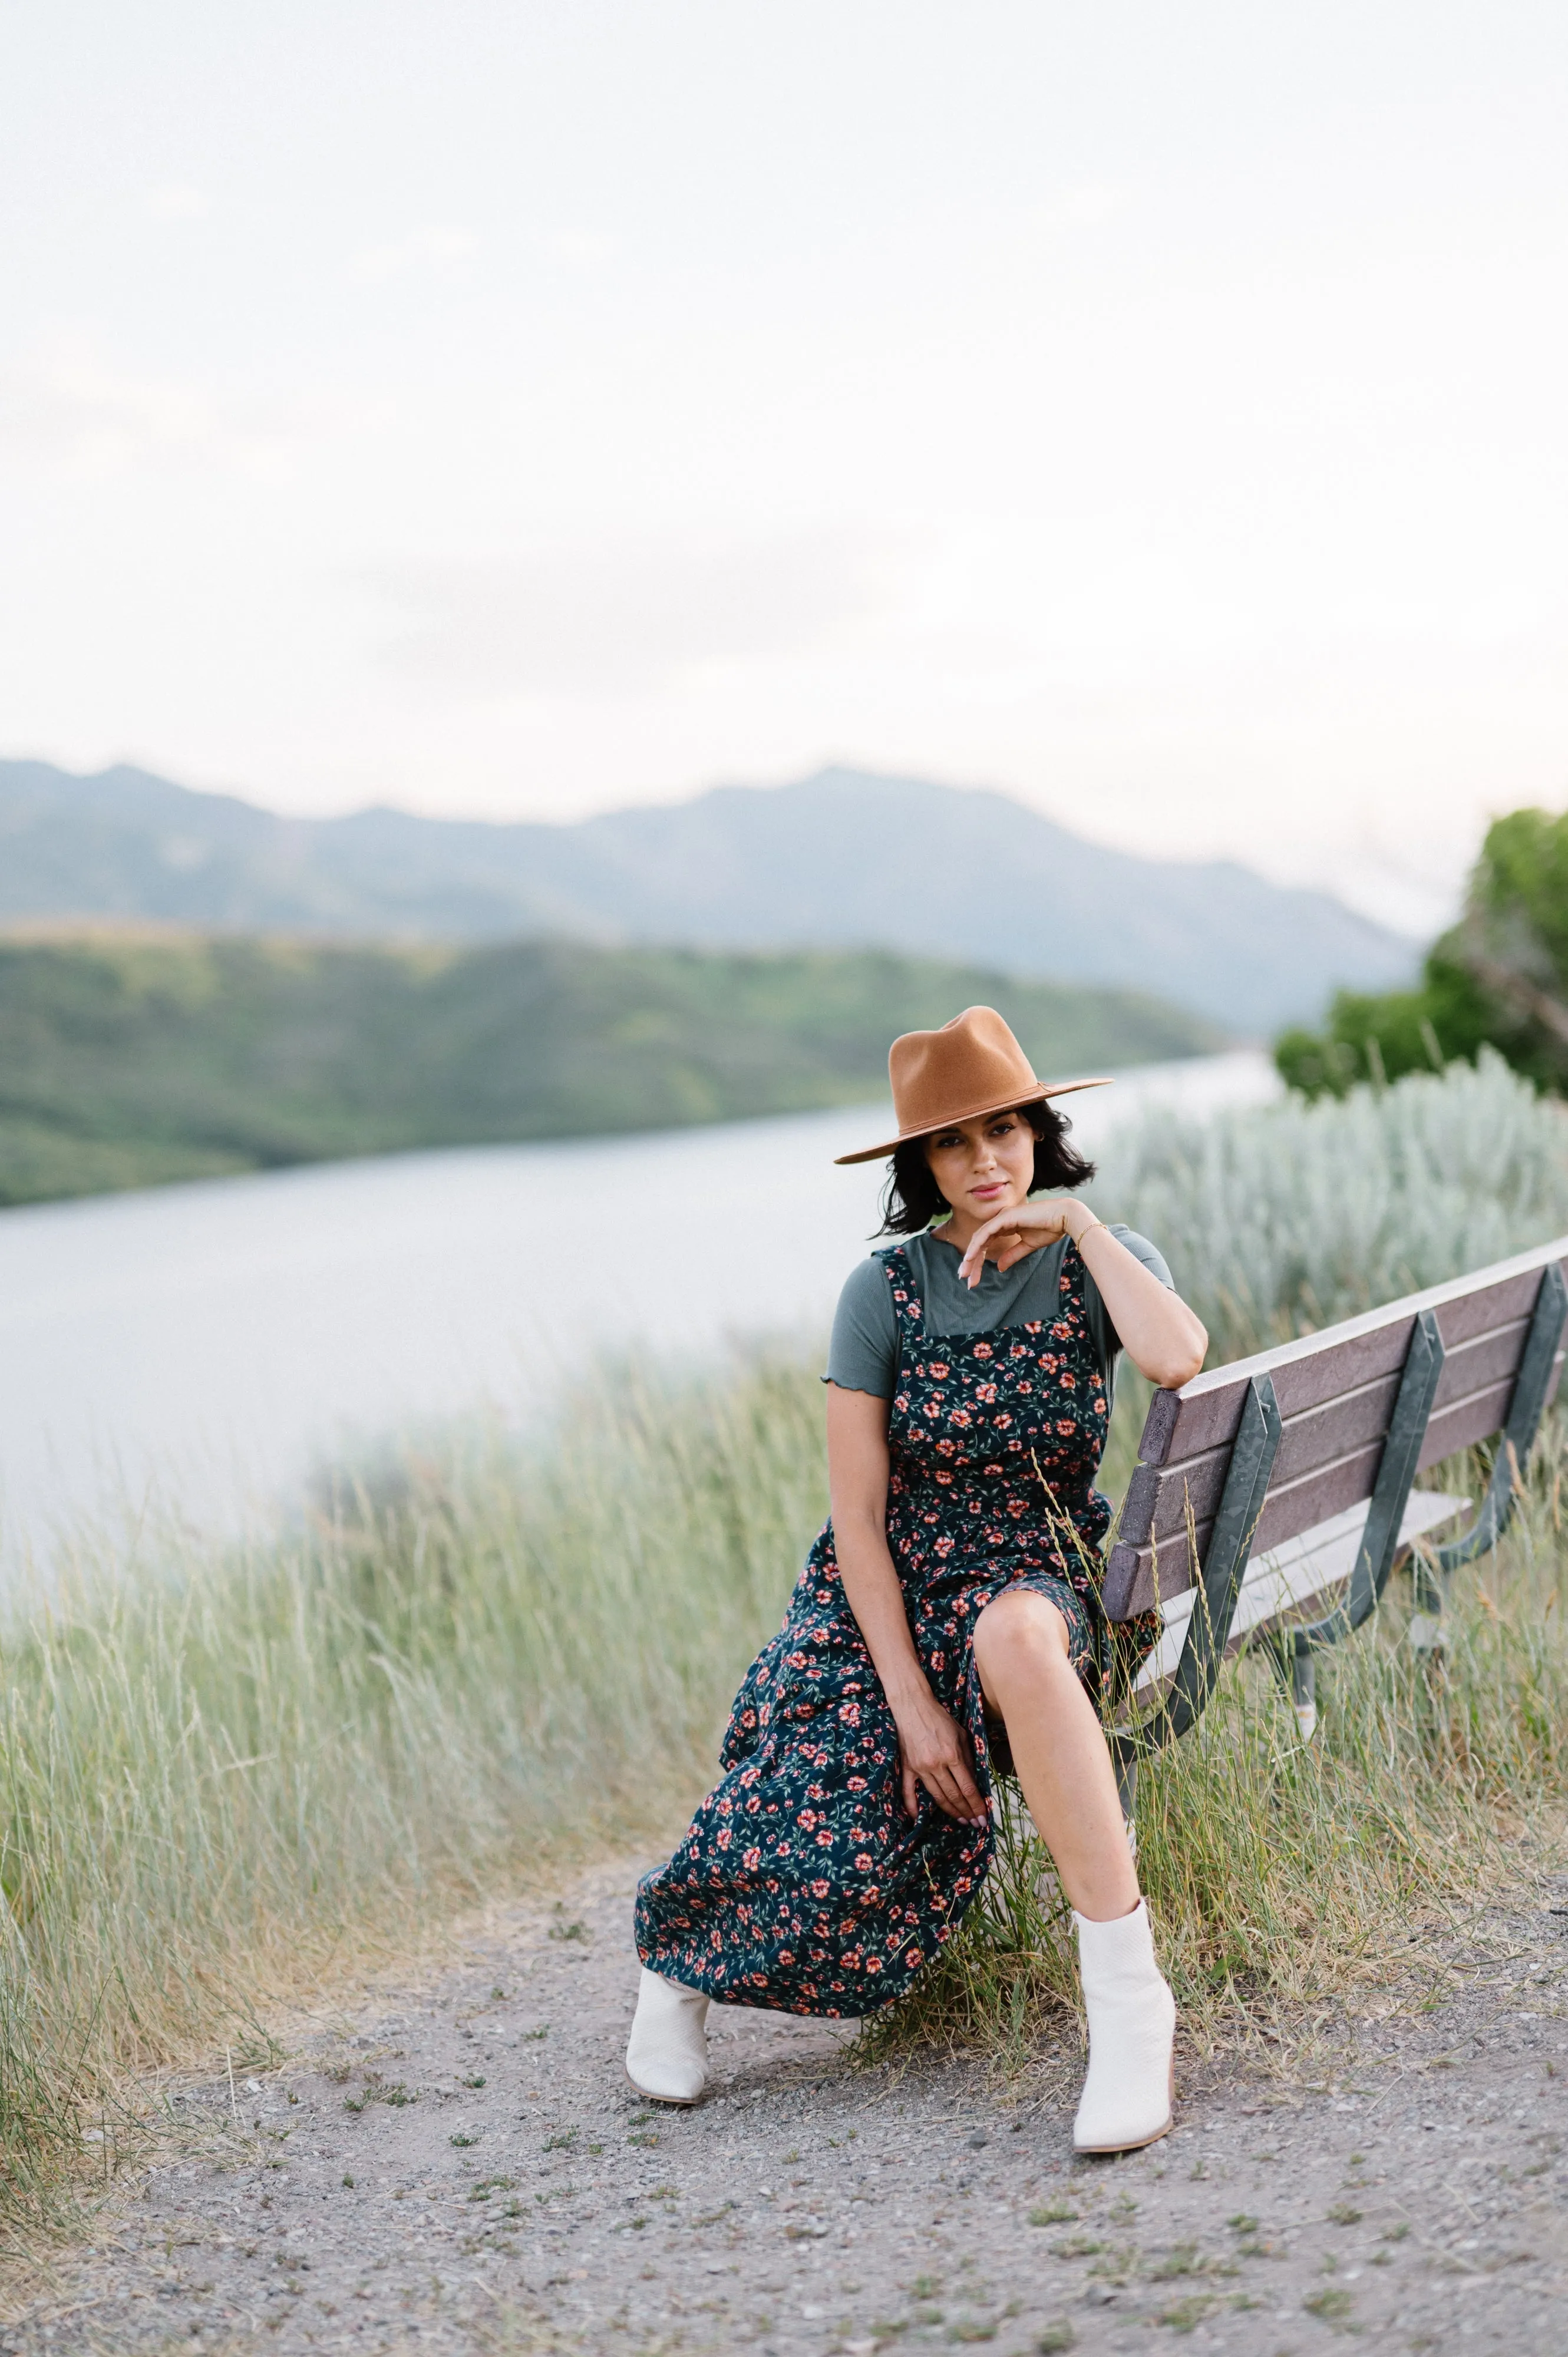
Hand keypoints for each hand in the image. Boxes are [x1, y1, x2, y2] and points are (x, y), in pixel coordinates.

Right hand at [891, 1687, 987, 1823]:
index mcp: (952, 1755)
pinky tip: (918, 1818)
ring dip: (950, 1811)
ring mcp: (920, 1768)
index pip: (968, 1788)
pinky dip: (913, 1806)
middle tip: (976, 1823)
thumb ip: (968, 1758)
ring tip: (961, 1820)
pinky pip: (908, 1791)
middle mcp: (936, 1764)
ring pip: (937, 1796)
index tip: (983, 1817)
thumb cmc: (940, 1718)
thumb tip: (974, 1780)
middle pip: (954, 1795)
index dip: (977, 1805)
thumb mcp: (961, 1734)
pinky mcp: (907, 1767)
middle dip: (967, 1812)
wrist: (913, 1706)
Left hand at [956, 1197, 1099, 1288]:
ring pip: (979, 1238)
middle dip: (971, 1261)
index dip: (978, 1260)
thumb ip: (1012, 1255)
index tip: (973, 1277)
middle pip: (979, 1242)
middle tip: (964, 1278)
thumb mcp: (1027, 1246)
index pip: (986, 1243)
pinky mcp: (1005, 1217)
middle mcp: (1001, 1220)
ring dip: (970, 1256)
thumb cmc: (1050, 1228)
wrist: (1064, 1217)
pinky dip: (976, 1246)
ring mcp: (1002, 1217)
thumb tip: (998, 1267)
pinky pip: (986, 1233)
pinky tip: (970, 1258)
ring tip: (965, 1273)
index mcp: (1006, 1225)